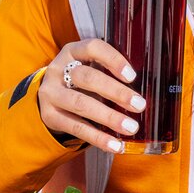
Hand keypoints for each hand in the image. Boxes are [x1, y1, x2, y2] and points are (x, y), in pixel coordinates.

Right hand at [37, 39, 143, 153]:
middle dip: (115, 92)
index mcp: (72, 52)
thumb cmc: (81, 82)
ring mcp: (51, 93)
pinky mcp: (49, 116)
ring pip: (80, 104)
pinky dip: (98, 138)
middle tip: (139, 105)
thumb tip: (144, 91)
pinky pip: (76, 127)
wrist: (49, 98)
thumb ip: (110, 73)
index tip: (132, 76)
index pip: (92, 47)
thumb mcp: (91, 68)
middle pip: (87, 78)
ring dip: (108, 117)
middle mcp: (58, 70)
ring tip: (131, 127)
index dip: (113, 60)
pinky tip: (116, 145)